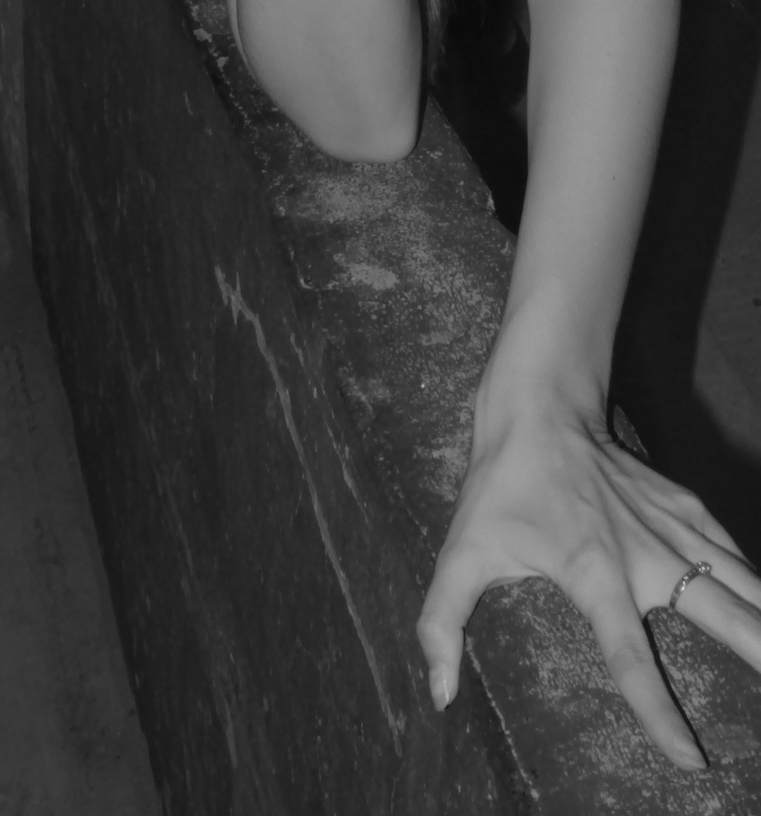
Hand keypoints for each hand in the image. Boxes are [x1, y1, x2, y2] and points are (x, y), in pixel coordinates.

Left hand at [417, 388, 760, 769]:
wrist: (542, 407)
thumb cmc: (501, 485)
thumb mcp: (461, 551)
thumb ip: (442, 622)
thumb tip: (438, 694)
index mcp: (595, 576)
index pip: (631, 659)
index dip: (660, 712)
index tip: (692, 761)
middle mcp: (647, 557)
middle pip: (728, 620)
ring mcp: (675, 530)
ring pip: (747, 585)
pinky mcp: (689, 508)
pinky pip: (736, 557)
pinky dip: (758, 587)